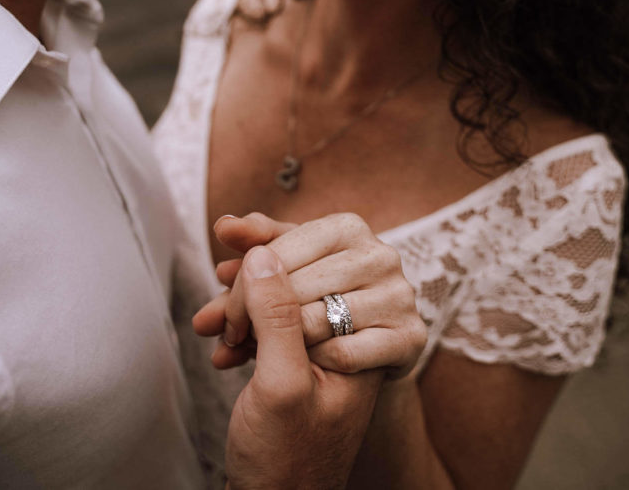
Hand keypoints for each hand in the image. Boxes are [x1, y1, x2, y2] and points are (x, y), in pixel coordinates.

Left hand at [193, 213, 426, 376]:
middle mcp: (381, 255)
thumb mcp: (277, 277)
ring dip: (274, 346)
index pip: (276, 252)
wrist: (339, 402)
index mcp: (347, 227)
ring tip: (252, 354)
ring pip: (315, 320)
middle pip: (293, 285)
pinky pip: (342, 352)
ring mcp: (401, 295)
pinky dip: (315, 364)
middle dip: (248, 318)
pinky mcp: (411, 337)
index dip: (239, 286)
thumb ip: (253, 247)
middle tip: (227, 340)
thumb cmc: (302, 321)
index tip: (216, 314)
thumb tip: (225, 225)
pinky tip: (304, 368)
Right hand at [224, 246, 381, 489]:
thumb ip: (277, 317)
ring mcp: (323, 358)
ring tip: (210, 326)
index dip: (272, 266)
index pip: (320, 274)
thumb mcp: (280, 384)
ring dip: (240, 311)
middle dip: (249, 291)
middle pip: (299, 285)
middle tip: (214, 306)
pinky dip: (243, 335)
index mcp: (359, 344)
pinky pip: (272, 332)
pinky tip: (223, 350)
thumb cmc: (285, 463)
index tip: (233, 268)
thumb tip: (264, 253)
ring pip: (280, 306)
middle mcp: (346, 344)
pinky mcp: (300, 371)